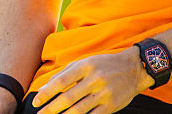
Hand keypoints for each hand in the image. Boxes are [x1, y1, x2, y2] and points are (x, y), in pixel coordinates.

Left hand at [33, 48, 151, 113]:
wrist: (134, 69)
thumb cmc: (104, 64)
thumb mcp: (85, 62)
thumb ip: (65, 73)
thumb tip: (46, 87)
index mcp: (85, 66)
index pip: (62, 81)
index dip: (47, 92)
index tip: (36, 101)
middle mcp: (94, 79)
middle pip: (68, 97)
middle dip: (52, 108)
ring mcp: (104, 94)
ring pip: (80, 109)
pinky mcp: (112, 106)